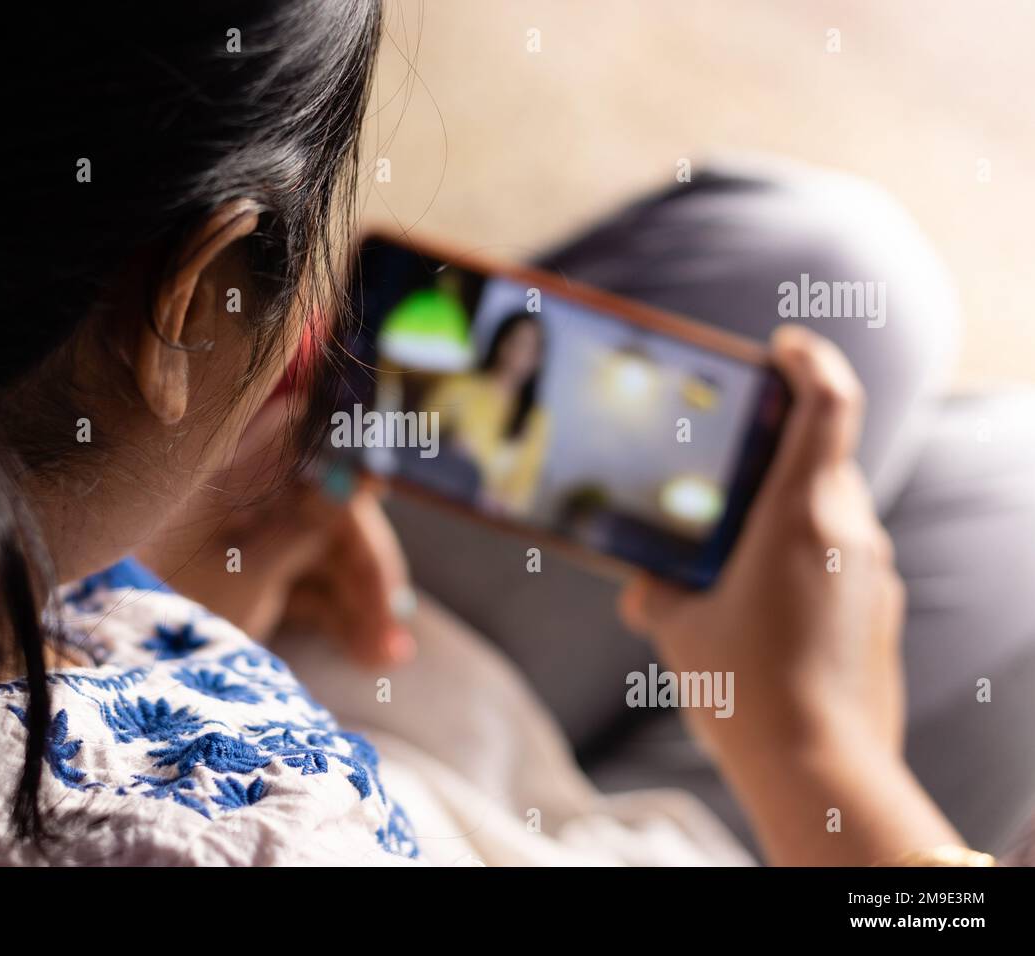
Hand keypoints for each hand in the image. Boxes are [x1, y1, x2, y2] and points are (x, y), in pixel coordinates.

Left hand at [141, 393, 415, 666]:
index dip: (349, 460)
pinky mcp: (249, 573)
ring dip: (359, 602)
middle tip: (392, 629)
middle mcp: (246, 495)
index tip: (379, 489)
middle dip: (365, 567)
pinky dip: (335, 615)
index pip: (308, 440)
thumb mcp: (242, 574)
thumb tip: (366, 471)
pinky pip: (307, 583)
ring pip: (324, 553)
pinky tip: (368, 652)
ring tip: (387, 656)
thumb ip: (308, 523)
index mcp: (235, 473)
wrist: (112, 663)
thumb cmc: (162, 609)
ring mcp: (247, 534)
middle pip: (328, 508)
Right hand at [619, 325, 905, 763]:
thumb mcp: (678, 630)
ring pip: (832, 511)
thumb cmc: (744, 691)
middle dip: (777, 452)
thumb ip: (660, 591)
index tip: (783, 346)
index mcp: (801, 515)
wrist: (820, 770)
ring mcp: (873, 572)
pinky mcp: (880, 610)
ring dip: (788, 511)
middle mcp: (850, 532)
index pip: (828, 403)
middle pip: (823, 459)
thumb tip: (646, 585)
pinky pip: (842, 557)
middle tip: (725, 466)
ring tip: (733, 550)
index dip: (809, 359)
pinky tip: (761, 603)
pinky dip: (805, 556)